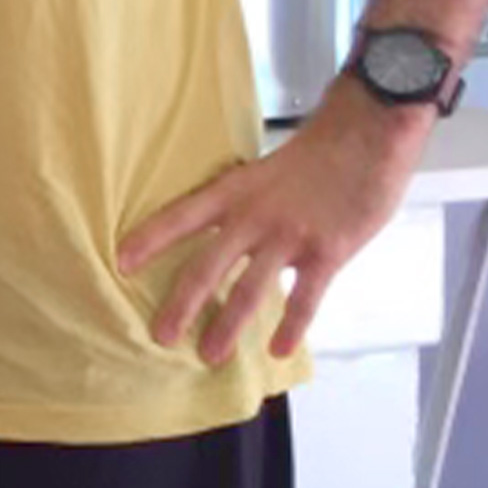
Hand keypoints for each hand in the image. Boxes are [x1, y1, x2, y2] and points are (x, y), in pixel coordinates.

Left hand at [118, 83, 423, 363]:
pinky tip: (277, 350)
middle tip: (160, 336)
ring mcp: (289, 237)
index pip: (179, 217)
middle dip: (181, 304)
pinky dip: (292, 327)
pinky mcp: (328, 252)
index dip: (148, 240)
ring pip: (250, 290)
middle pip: (207, 267)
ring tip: (209, 354)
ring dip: (228, 325)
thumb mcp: (265, 171)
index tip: (119, 263)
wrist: (368, 133)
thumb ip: (245, 201)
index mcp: (233, 192)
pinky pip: (306, 298)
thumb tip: (225, 227)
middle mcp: (253, 217)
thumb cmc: (318, 150)